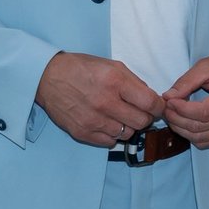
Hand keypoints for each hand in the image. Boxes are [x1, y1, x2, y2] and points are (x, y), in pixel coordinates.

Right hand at [35, 52, 164, 146]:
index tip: (158, 107)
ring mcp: (93, 120)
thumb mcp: (113, 66)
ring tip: (120, 115)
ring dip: (128, 126)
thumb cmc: (83, 69)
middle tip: (139, 111)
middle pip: (142, 122)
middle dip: (145, 117)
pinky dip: (113, 135)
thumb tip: (152, 99)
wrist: (49, 78)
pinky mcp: (82, 133)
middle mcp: (106, 103)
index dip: (159, 107)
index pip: (150, 103)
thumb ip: (135, 82)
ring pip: (127, 134)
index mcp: (116, 82)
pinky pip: (110, 142)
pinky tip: (107, 123)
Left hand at [161, 49, 208, 148]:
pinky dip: (191, 136)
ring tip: (172, 116)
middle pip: (200, 127)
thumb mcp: (206, 66)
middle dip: (177, 119)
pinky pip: (206, 142)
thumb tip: (168, 97)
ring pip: (200, 138)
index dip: (182, 110)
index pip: (203, 112)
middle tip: (166, 108)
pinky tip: (184, 124)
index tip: (170, 101)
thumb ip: (186, 82)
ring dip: (181, 129)